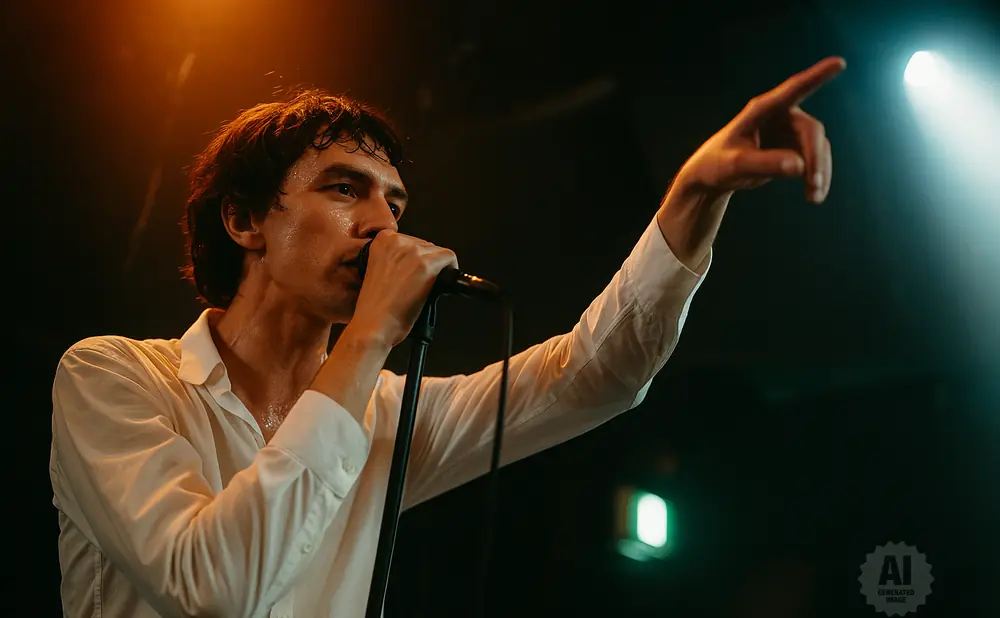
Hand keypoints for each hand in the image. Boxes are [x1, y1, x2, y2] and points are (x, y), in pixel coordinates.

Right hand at [348, 230, 458, 346]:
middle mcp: (397, 241)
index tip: (413, 271)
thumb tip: (415, 262)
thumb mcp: (377, 271)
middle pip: (426, 246)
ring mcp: (413, 252)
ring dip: (436, 270)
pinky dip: (450, 270)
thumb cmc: (374, 307)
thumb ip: (395, 259)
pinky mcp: (427, 265)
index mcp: (382, 240)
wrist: (373, 325)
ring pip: (438, 253)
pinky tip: (440, 285)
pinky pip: (449, 258)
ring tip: (423, 289)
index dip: (415, 258)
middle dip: (426, 264)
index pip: (411, 240)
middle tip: (417, 285)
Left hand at [675, 56, 845, 202]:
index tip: (839, 62)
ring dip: (820, 171)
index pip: (793, 89)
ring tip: (814, 198)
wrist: (713, 176)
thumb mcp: (736, 165)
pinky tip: (812, 195)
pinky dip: (816, 177)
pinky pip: (815, 160)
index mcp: (762, 109)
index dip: (817, 76)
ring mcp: (789, 131)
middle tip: (814, 185)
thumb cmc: (718, 164)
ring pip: (818, 147)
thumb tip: (799, 166)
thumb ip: (764, 164)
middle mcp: (780, 115)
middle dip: (815, 158)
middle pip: (811, 130)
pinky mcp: (794, 148)